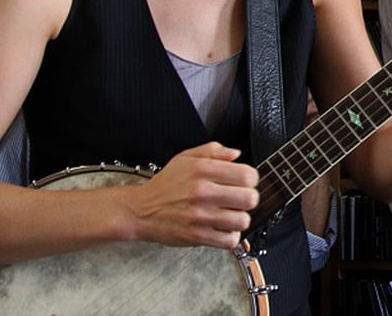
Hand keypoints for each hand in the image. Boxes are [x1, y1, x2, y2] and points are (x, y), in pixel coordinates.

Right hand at [125, 142, 258, 248]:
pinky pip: (229, 240)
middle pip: (250, 199)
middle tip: (239, 200)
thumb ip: (213, 151)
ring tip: (230, 215)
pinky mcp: (196, 235)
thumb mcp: (186, 158)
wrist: (140, 210)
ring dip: (239, 219)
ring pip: (242, 221)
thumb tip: (236, 154)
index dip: (250, 179)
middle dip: (248, 199)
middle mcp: (202, 192)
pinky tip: (222, 228)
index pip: (248, 175)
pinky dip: (230, 236)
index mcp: (203, 170)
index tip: (244, 183)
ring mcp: (200, 215)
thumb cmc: (166, 185)